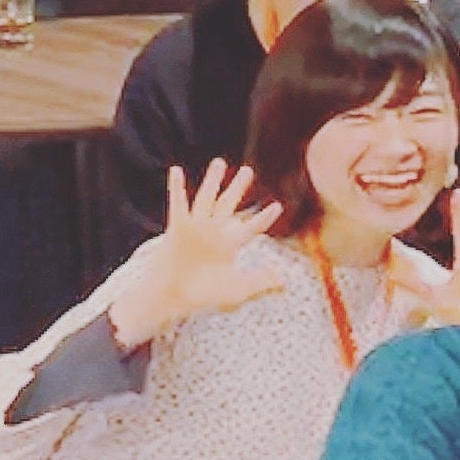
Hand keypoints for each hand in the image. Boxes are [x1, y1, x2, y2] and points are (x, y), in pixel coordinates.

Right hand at [107, 160, 287, 345]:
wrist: (172, 297)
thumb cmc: (202, 296)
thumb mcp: (237, 290)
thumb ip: (261, 283)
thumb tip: (286, 282)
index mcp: (228, 246)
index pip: (251, 227)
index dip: (264, 218)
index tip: (277, 206)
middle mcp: (213, 233)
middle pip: (228, 205)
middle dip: (238, 188)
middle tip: (248, 171)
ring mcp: (195, 228)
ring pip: (206, 198)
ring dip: (213, 180)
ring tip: (220, 162)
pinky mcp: (177, 227)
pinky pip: (178, 203)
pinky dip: (177, 187)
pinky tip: (176, 170)